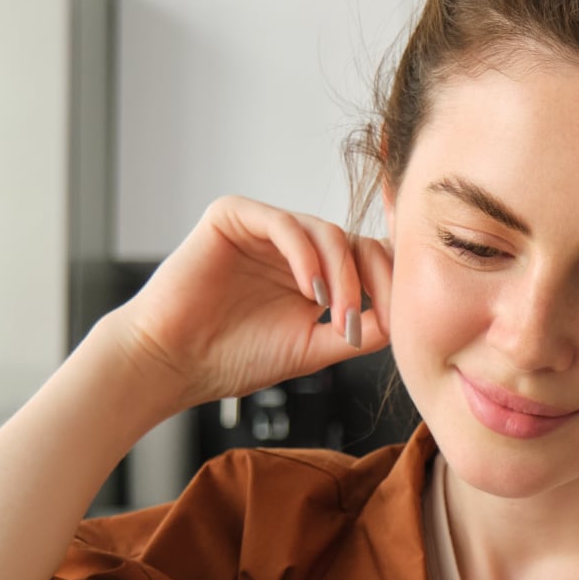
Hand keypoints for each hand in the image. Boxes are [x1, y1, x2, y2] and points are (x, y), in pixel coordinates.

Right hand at [100, 195, 394, 411]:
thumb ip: (358, 331)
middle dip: (371, 282)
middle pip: (357, 241)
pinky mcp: (234, 215)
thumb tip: (406, 319)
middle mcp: (293, 244)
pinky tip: (310, 290)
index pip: (371, 259)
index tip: (402, 324)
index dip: (392, 285)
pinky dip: (305, 255)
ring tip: (335, 315)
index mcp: (314, 270)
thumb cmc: (233, 358)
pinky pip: (285, 223)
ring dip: (341, 275)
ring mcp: (265, 227)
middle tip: (364, 324)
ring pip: (327, 232)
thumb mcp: (312, 348)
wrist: (173, 364)